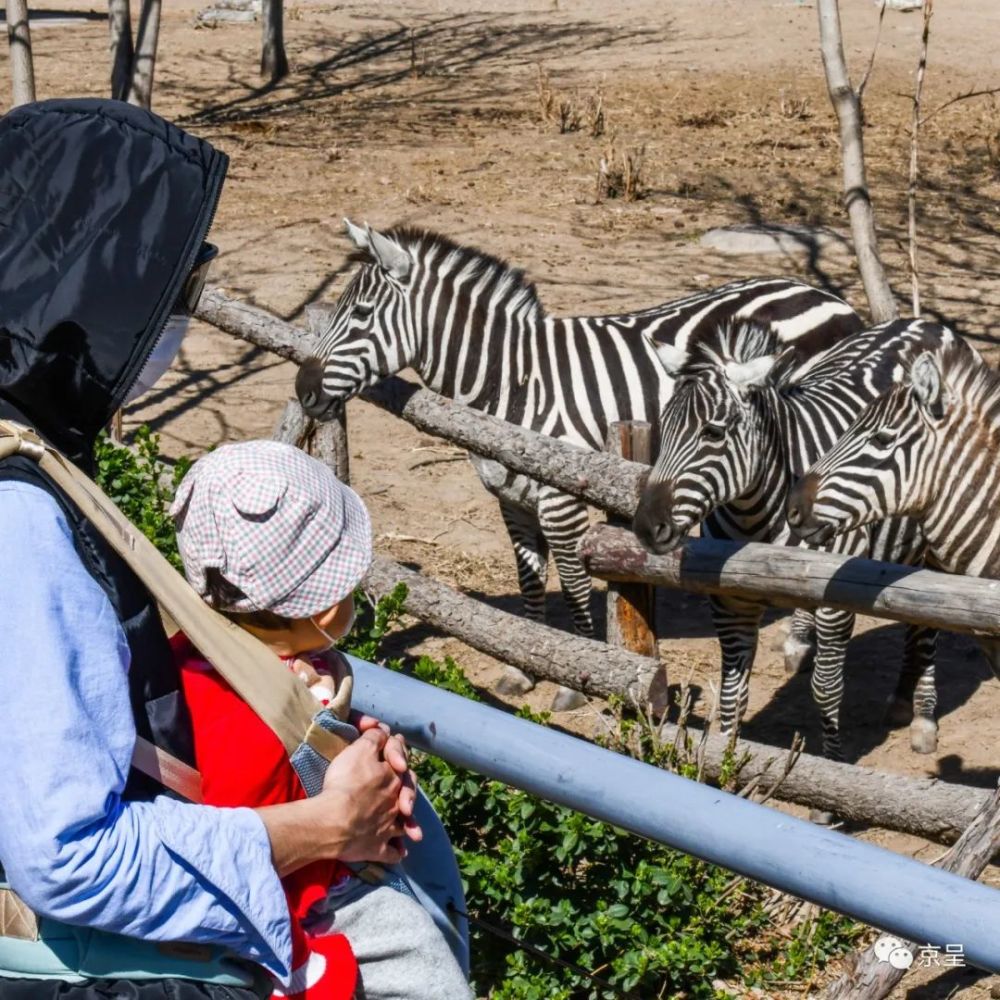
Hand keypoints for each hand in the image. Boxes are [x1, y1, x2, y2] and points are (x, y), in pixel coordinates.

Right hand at [319, 728, 406, 862]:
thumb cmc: (345, 783)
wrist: (333, 820)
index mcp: (393, 777)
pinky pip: (390, 852)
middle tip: (403, 792)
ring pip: (403, 824)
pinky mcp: (376, 848)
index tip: (393, 750)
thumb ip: (374, 739)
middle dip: (408, 791)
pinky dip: (396, 851)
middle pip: (407, 793)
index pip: (401, 761)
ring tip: (414, 833)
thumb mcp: (359, 751)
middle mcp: (395, 802)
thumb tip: (384, 731)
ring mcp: (387, 826)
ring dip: (409, 826)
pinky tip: (400, 853)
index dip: (397, 751)